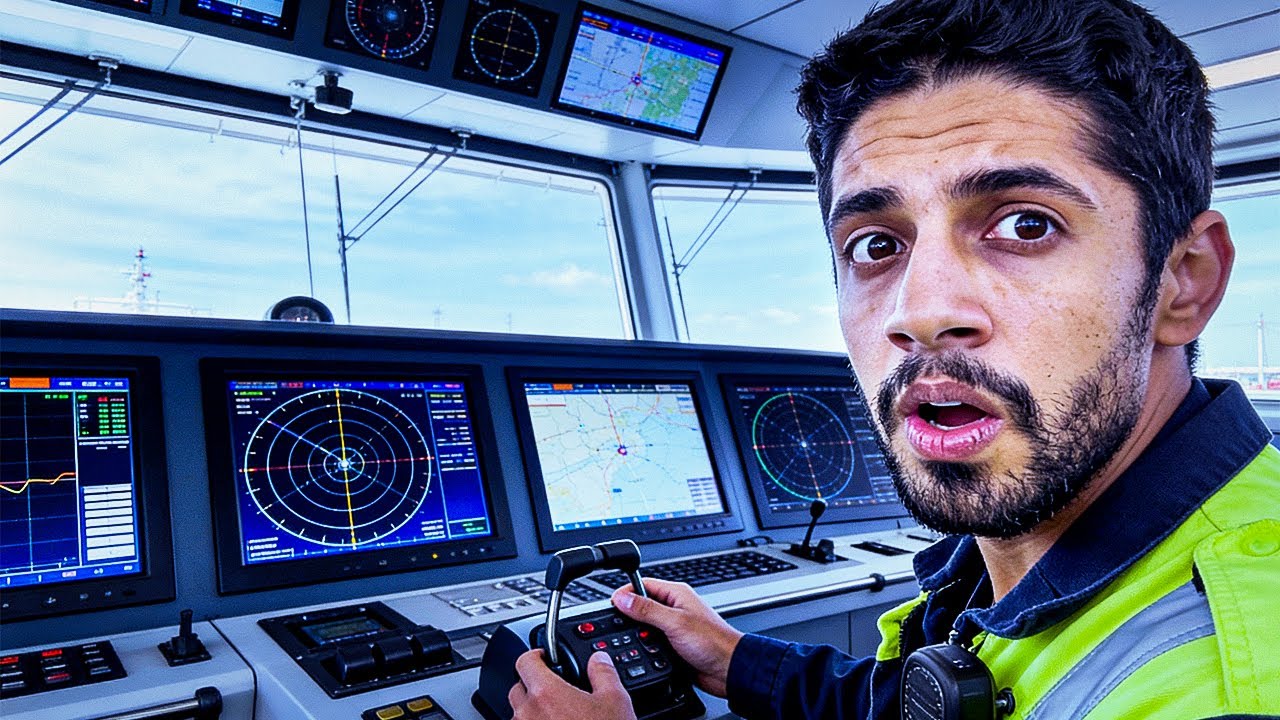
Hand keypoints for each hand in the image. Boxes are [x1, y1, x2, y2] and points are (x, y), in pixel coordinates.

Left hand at [509, 649, 636, 719]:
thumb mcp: (616, 702)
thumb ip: (604, 673)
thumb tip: (599, 660)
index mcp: (546, 693)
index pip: (525, 661)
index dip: (536, 655)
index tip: (545, 657)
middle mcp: (527, 714)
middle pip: (518, 688)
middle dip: (534, 686)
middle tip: (557, 691)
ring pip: (519, 716)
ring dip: (533, 712)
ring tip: (558, 718)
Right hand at [612, 578, 742, 696]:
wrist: (729, 670)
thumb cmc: (713, 642)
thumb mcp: (675, 623)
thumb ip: (647, 610)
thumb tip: (623, 598)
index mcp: (676, 594)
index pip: (643, 585)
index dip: (626, 592)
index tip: (612, 603)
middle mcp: (674, 608)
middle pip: (641, 606)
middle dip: (629, 616)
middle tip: (618, 625)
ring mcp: (674, 628)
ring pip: (645, 627)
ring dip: (638, 634)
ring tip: (632, 640)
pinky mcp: (673, 645)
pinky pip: (652, 643)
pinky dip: (646, 648)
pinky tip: (643, 653)